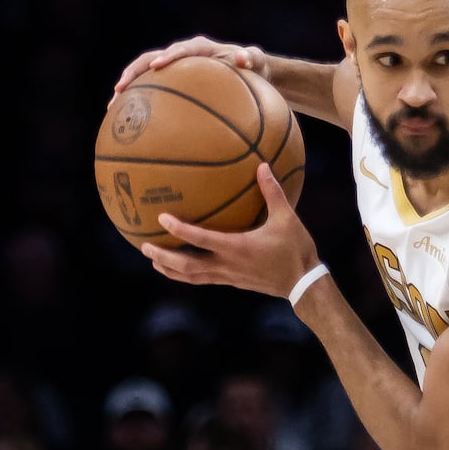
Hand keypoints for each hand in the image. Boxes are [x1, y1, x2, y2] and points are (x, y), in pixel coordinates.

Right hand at [112, 36, 270, 102]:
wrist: (251, 72)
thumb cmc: (255, 68)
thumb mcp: (257, 62)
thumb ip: (251, 58)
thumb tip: (243, 58)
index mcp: (199, 48)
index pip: (179, 50)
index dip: (167, 57)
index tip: (157, 67)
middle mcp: (182, 55)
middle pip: (150, 59)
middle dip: (134, 72)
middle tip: (120, 88)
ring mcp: (175, 69)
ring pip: (145, 75)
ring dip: (129, 88)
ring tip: (113, 106)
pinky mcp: (173, 82)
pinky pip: (153, 91)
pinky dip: (140, 102)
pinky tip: (129, 122)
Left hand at [141, 163, 320, 298]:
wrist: (303, 284)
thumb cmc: (295, 249)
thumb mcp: (286, 218)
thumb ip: (272, 191)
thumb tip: (262, 165)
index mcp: (236, 248)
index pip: (200, 239)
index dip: (179, 229)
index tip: (161, 218)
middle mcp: (227, 265)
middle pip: (186, 266)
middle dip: (163, 257)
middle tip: (145, 245)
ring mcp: (228, 277)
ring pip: (191, 277)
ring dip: (169, 269)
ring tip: (153, 260)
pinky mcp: (232, 282)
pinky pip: (203, 279)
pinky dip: (186, 275)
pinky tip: (179, 268)